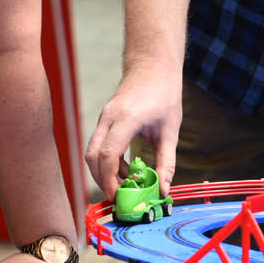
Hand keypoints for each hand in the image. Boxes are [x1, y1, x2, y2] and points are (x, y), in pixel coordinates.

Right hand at [85, 60, 182, 196]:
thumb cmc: (164, 94)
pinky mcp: (104, 119)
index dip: (110, 180)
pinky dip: (107, 161)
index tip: (118, 196)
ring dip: (104, 172)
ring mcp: (104, 117)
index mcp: (126, 118)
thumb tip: (163, 189)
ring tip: (127, 183)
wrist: (153, 66)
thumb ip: (166, 162)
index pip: (108, 155)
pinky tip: (126, 168)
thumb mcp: (171, 130)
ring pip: (92, 152)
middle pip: (93, 156)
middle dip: (102, 180)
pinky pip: (98, 145)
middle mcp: (109, 117)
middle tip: (119, 197)